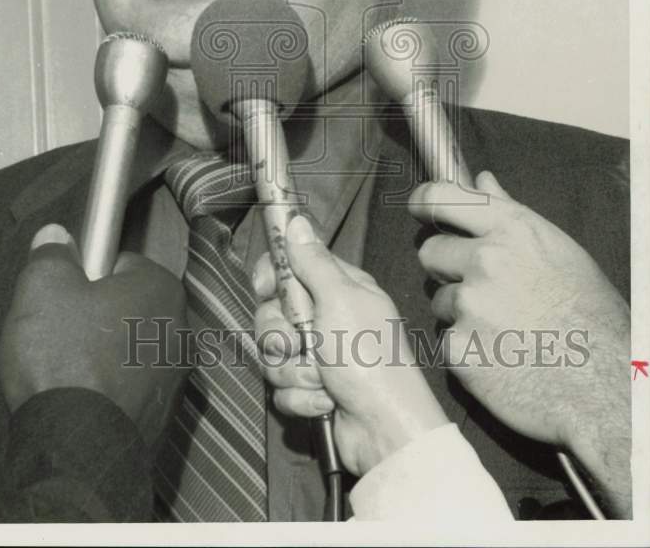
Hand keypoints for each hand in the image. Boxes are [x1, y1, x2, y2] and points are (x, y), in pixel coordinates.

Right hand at [0, 224, 187, 447]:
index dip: (86, 275)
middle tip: (60, 331)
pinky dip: (109, 391)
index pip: (122, 264)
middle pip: (128, 307)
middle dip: (96, 316)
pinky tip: (80, 400)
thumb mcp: (43, 288)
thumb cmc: (65, 359)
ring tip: (66, 370)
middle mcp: (181, 328)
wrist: (76, 448)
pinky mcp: (163, 416)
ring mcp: (176, 377)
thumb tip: (55, 236)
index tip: (65, 294)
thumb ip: (51, 255)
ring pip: (130, 349)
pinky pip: (130, 388)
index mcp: (161, 287)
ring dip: (103, 355)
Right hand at [252, 215, 447, 476]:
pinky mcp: (312, 390)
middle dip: (280, 335)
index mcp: (339, 289)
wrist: (384, 430)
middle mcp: (327, 318)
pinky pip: (282, 388)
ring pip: (274, 354)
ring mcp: (319, 356)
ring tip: (321, 380)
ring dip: (293, 371)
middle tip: (299, 344)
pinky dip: (300, 398)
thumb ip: (313, 262)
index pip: (290, 267)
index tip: (265, 288)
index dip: (271, 277)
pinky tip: (324, 402)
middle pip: (272, 313)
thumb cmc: (368, 357)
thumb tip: (297, 219)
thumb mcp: (340, 299)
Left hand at [411, 171, 630, 515]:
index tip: (421, 210)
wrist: (607, 390)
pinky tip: (502, 358)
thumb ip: (511, 214)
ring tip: (506, 329)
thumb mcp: (559, 252)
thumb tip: (482, 179)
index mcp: (513, 230)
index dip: (425, 204)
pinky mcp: (457, 349)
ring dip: (460, 313)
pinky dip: (467, 350)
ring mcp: (468, 305)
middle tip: (484, 289)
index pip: (440, 198)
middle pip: (430, 251)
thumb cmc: (592, 318)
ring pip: (439, 299)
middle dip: (448, 268)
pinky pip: (447, 339)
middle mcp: (486, 260)